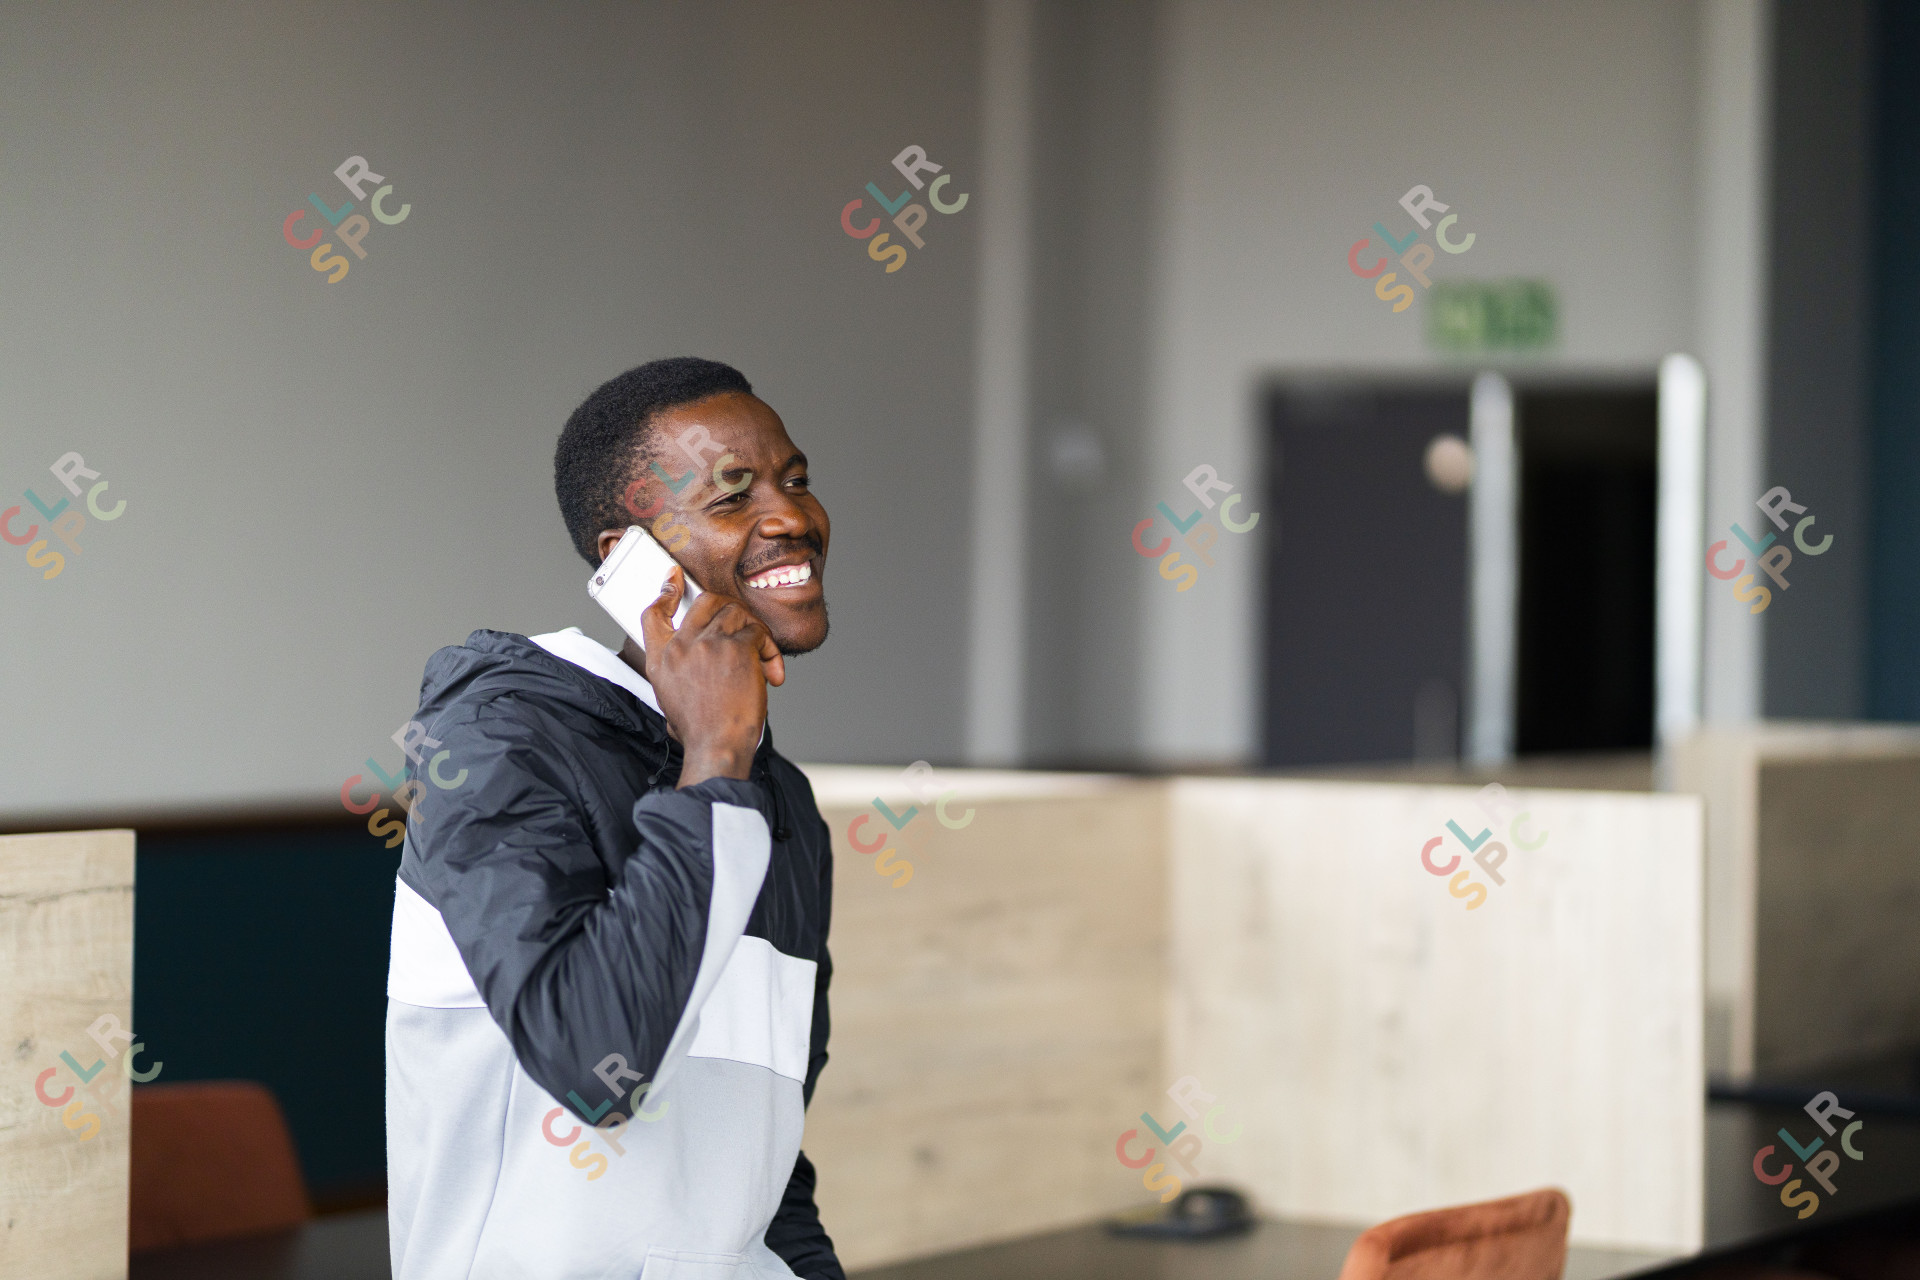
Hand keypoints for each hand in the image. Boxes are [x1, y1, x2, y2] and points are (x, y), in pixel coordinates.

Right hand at [641, 567, 784, 786]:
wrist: (716, 746)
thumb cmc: (699, 730)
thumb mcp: (670, 700)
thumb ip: (678, 671)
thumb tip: (694, 665)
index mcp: (662, 658)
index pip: (653, 613)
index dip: (665, 591)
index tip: (674, 578)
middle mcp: (682, 645)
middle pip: (706, 601)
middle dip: (729, 607)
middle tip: (745, 626)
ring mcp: (710, 643)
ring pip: (737, 612)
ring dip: (754, 630)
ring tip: (762, 657)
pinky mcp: (738, 649)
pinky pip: (759, 633)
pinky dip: (770, 651)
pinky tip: (770, 673)